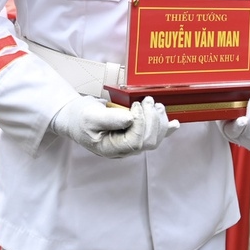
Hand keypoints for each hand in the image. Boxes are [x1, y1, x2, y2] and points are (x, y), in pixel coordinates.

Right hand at [53, 95, 178, 158]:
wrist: (75, 117)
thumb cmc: (79, 118)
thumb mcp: (90, 116)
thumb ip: (110, 118)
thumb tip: (130, 119)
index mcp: (112, 148)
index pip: (136, 142)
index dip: (141, 123)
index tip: (136, 106)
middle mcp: (124, 149)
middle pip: (148, 141)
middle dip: (152, 120)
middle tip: (148, 100)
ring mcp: (130, 142)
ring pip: (154, 138)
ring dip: (159, 121)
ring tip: (157, 105)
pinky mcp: (134, 133)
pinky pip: (153, 134)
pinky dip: (165, 128)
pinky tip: (174, 124)